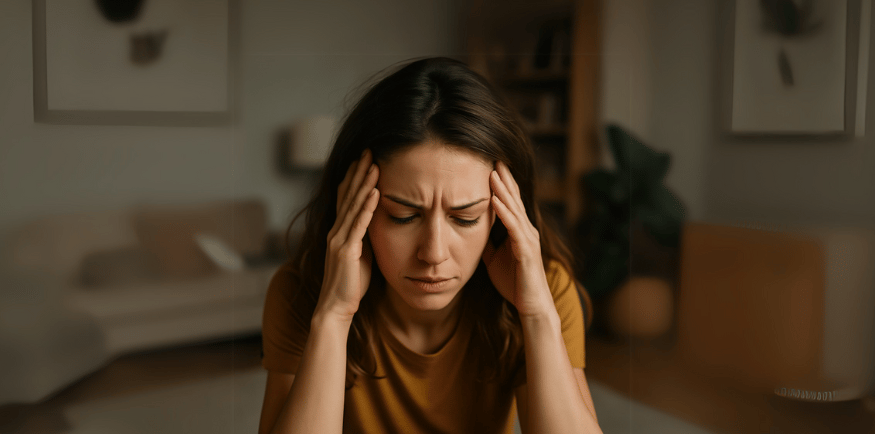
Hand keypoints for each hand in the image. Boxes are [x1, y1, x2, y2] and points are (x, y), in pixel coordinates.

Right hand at [317, 149, 379, 321]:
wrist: (336, 307)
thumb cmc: (350, 285)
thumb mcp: (360, 255)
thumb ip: (364, 238)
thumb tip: (376, 224)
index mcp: (339, 232)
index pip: (346, 198)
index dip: (354, 178)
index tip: (364, 160)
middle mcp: (336, 231)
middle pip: (348, 195)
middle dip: (359, 172)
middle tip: (369, 151)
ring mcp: (339, 239)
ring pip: (353, 205)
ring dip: (364, 184)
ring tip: (374, 164)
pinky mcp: (347, 250)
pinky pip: (358, 224)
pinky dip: (367, 207)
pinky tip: (375, 192)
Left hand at [482, 161, 553, 316]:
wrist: (531, 306)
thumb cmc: (514, 282)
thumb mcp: (493, 258)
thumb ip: (487, 243)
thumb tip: (470, 231)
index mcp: (519, 231)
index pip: (510, 202)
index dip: (501, 184)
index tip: (490, 165)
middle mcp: (526, 230)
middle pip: (514, 199)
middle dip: (504, 179)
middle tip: (494, 158)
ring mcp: (528, 239)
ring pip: (514, 209)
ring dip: (503, 190)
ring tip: (493, 172)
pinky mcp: (526, 251)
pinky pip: (514, 228)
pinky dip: (505, 213)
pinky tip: (495, 200)